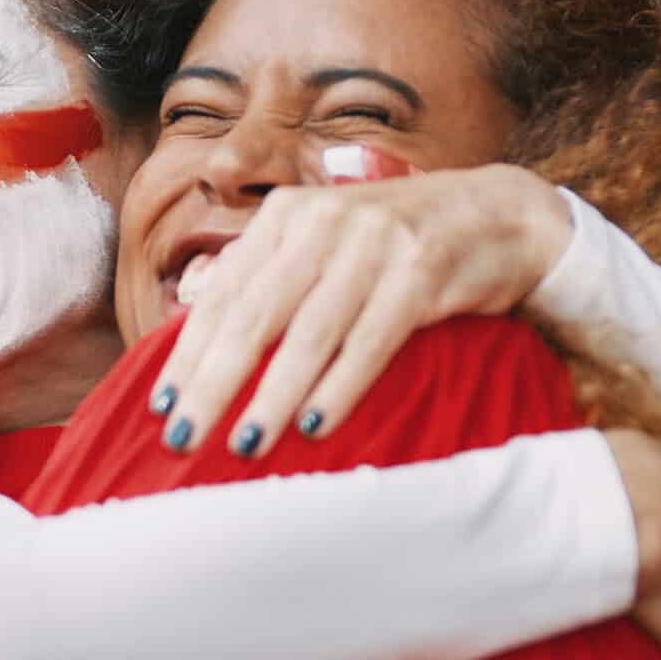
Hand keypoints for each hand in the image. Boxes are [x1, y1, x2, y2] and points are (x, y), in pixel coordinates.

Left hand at [148, 163, 572, 456]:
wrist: (500, 216)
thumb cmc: (394, 247)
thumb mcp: (324, 245)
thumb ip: (268, 279)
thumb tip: (197, 334)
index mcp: (285, 217)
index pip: (223, 295)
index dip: (187, 354)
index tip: (160, 407)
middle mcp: (322, 222)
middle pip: (254, 315)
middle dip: (213, 383)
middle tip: (183, 438)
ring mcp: (373, 244)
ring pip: (309, 333)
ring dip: (272, 395)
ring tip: (244, 444)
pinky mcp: (422, 271)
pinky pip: (371, 339)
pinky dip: (340, 385)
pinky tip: (314, 424)